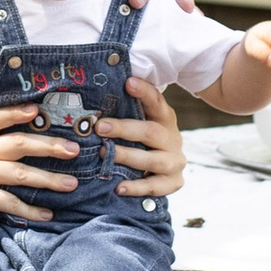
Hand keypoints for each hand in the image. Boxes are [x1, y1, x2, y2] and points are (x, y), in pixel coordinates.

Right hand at [0, 103, 76, 244]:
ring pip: (18, 173)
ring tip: (71, 184)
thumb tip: (22, 150)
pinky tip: (47, 214)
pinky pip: (9, 201)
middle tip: (74, 149)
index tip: (38, 110)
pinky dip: (31, 209)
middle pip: (16, 143)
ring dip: (48, 179)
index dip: (14, 112)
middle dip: (48, 145)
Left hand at [98, 74, 187, 199]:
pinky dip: (136, 187)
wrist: (166, 168)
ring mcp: (175, 162)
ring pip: (153, 160)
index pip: (156, 101)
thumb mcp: (140, 122)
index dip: (144, 92)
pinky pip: (155, 186)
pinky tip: (119, 187)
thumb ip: (127, 111)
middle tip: (100, 127)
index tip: (128, 82)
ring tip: (103, 154)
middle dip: (124, 129)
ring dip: (127, 156)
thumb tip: (95, 94)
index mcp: (165, 118)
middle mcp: (172, 138)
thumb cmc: (143, 140)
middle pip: (151, 132)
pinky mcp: (174, 182)